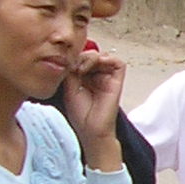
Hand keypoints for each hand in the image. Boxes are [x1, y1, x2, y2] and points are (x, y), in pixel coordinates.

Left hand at [63, 46, 125, 166]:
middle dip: (81, 57)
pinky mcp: (118, 80)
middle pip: (91, 54)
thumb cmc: (81, 114)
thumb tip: (74, 56)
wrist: (91, 129)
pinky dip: (106, 59)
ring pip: (103, 55)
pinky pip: (118, 62)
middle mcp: (98, 76)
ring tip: (82, 69)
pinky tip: (94, 67)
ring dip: (91, 57)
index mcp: (85, 77)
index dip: (74, 58)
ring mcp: (108, 77)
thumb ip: (72, 70)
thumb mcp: (69, 87)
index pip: (81, 58)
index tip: (66, 66)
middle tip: (74, 68)